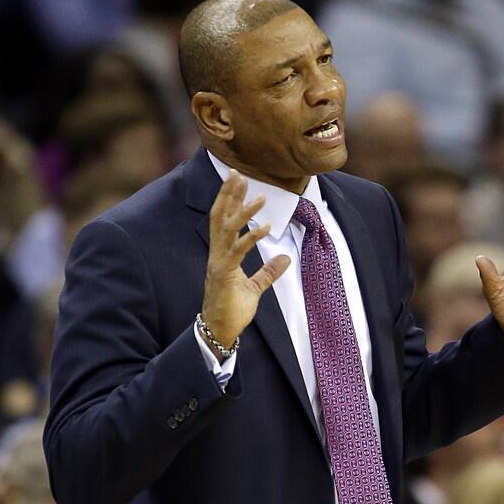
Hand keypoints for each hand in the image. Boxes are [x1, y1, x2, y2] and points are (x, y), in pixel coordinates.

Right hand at [200, 172, 290, 354]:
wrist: (220, 330)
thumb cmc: (232, 309)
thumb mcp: (255, 287)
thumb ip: (268, 272)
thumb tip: (285, 258)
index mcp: (222, 254)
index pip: (223, 219)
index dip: (229, 199)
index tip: (237, 179)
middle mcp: (217, 254)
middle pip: (220, 217)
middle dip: (228, 194)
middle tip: (237, 173)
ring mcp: (219, 263)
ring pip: (227, 230)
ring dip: (243, 211)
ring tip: (260, 197)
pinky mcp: (225, 275)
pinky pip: (238, 251)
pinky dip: (251, 237)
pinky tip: (266, 227)